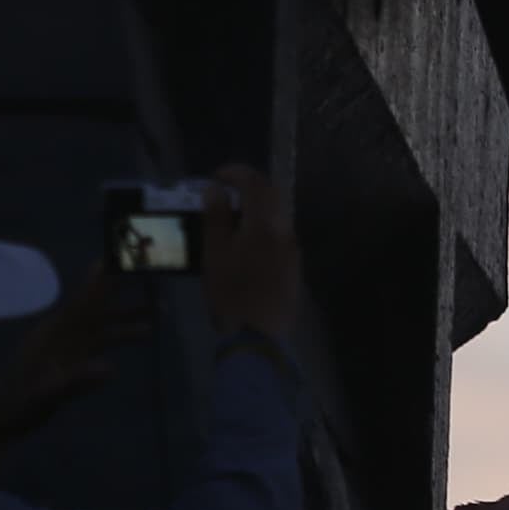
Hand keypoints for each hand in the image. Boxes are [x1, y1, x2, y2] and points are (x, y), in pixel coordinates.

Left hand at [0, 271, 152, 473]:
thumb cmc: (18, 407)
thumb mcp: (45, 398)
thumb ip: (75, 382)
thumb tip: (110, 368)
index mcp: (55, 333)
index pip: (86, 300)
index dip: (104, 278)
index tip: (121, 256)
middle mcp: (63, 332)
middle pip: (98, 304)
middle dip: (122, 286)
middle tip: (148, 268)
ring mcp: (68, 345)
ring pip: (104, 324)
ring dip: (129, 315)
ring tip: (160, 309)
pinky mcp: (71, 359)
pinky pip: (101, 340)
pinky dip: (121, 334)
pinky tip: (141, 334)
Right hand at [201, 163, 302, 342]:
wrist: (258, 336)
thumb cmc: (231, 293)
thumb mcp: (215, 253)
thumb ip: (216, 217)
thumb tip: (216, 189)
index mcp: (265, 223)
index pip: (256, 183)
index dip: (236, 173)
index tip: (216, 176)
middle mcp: (285, 231)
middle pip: (272, 196)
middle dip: (249, 188)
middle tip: (224, 194)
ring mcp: (293, 250)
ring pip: (277, 216)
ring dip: (256, 209)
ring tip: (230, 220)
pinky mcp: (294, 267)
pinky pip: (279, 236)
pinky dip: (263, 228)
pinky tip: (245, 244)